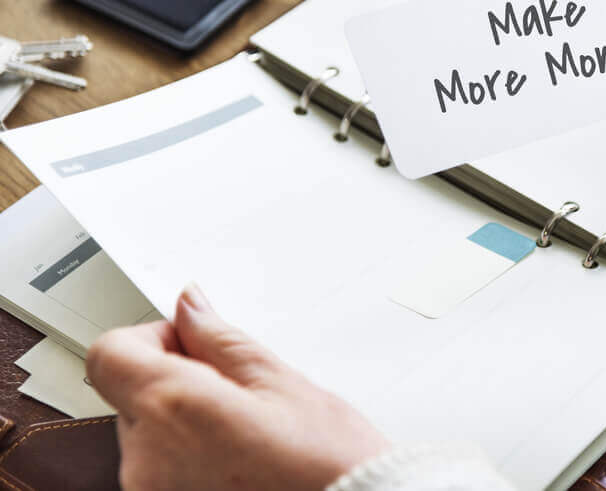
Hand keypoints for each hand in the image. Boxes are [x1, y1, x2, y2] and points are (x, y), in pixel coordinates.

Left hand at [87, 285, 387, 490]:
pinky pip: (157, 468)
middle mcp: (146, 459)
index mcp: (173, 408)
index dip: (152, 337)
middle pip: (131, 391)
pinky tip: (237, 458)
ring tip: (245, 432)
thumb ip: (221, 340)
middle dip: (176, 379)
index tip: (193, 343)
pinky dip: (187, 456)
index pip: (110, 352)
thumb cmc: (328, 463)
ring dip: (183, 421)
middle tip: (237, 391)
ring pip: (147, 431)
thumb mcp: (281, 381)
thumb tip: (190, 306)